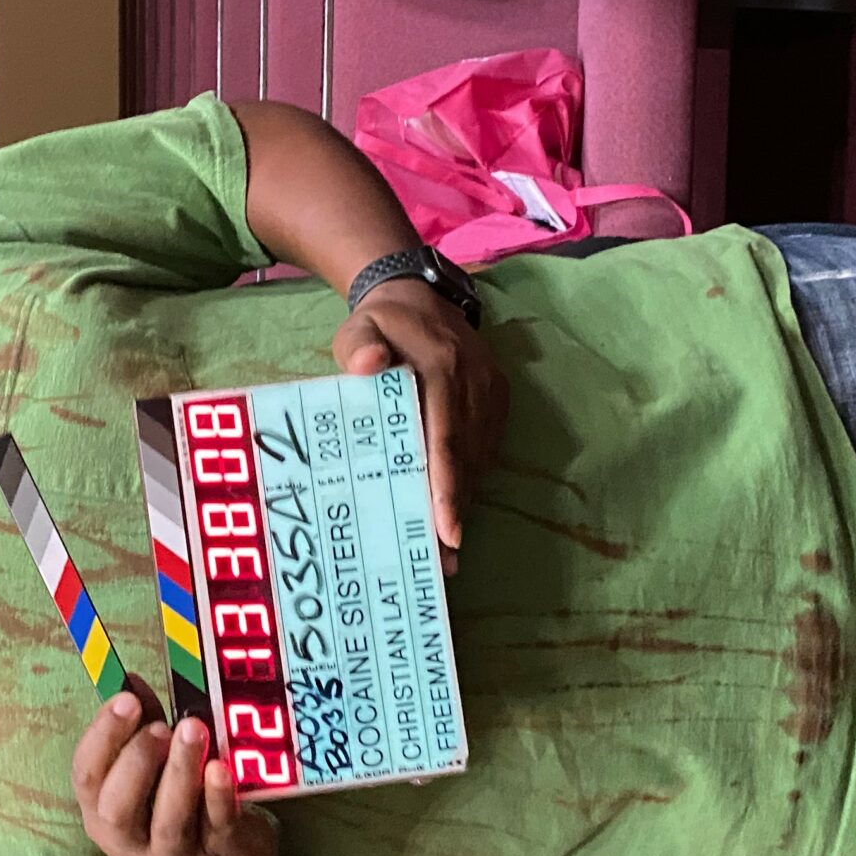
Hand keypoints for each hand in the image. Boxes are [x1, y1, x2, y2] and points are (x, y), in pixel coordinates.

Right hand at [73, 680, 281, 855]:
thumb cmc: (178, 803)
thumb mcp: (154, 765)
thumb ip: (141, 724)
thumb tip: (129, 680)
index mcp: (101, 811)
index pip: (87, 776)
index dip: (103, 736)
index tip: (125, 700)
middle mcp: (129, 839)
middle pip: (118, 808)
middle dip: (137, 760)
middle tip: (161, 726)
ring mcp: (172, 853)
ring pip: (169, 820)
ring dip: (179, 772)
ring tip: (192, 729)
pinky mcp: (215, 854)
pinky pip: (215, 826)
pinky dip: (217, 796)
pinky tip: (221, 767)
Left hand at [332, 280, 506, 572]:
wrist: (417, 293)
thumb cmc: (379, 322)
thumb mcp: (358, 327)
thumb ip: (358, 347)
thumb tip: (366, 365)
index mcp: (442, 366)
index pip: (445, 438)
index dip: (447, 487)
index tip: (447, 530)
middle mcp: (474, 382)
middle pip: (466, 458)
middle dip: (456, 510)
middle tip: (444, 561)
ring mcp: (490, 390)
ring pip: (480, 458)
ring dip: (465, 501)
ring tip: (448, 550)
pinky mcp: (496, 396)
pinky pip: (486, 446)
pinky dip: (472, 478)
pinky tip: (457, 510)